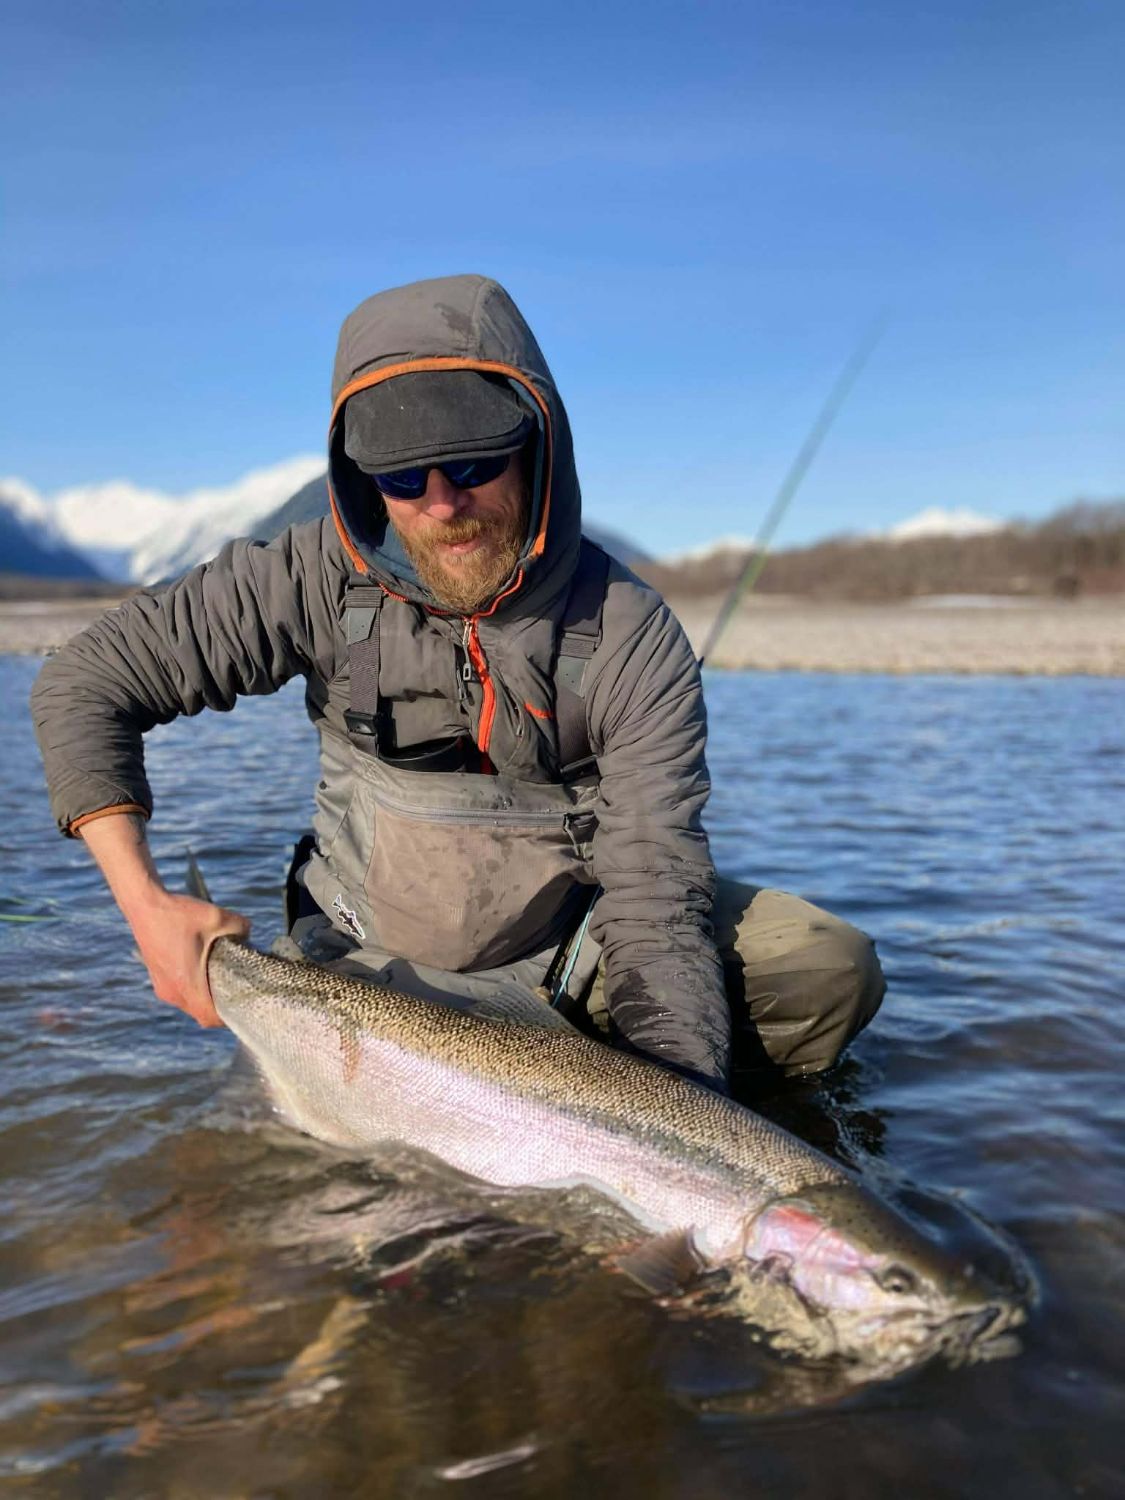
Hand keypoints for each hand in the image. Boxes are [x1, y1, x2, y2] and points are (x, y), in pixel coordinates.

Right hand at [78, 810, 249, 1028]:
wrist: (143, 903)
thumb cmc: (178, 913)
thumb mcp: (217, 917)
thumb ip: (241, 928)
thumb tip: (250, 935)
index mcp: (186, 983)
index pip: (209, 1017)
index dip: (229, 1017)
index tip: (244, 1005)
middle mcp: (171, 991)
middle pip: (201, 1013)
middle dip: (220, 1006)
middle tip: (239, 990)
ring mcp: (161, 986)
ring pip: (189, 1003)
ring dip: (205, 996)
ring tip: (222, 978)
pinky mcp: (157, 977)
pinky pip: (179, 992)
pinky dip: (193, 987)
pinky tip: (203, 968)